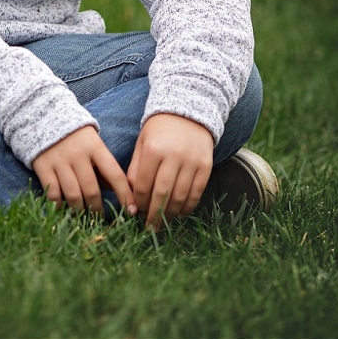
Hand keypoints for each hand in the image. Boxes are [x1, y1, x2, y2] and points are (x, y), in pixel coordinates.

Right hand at [32, 125, 135, 215]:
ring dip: (81, 211)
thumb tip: (117, 191)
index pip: (115, 174)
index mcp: (96, 147)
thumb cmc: (76, 136)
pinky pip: (53, 194)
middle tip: (101, 220)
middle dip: (98, 210)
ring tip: (85, 219)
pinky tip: (64, 211)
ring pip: (74, 195)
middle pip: (92, 190)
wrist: (44, 116)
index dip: (125, 195)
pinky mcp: (43, 168)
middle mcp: (78, 155)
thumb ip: (104, 166)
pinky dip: (59, 206)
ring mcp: (60, 162)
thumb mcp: (94, 144)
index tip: (131, 212)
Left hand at [127, 113, 213, 230]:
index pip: (143, 185)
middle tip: (150, 227)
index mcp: (152, 149)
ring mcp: (191, 161)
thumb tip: (131, 198)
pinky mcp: (206, 165)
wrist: (188, 111)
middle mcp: (173, 156)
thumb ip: (135, 169)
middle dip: (154, 215)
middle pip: (161, 194)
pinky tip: (180, 213)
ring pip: (180, 197)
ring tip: (164, 222)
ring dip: (171, 214)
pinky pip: (197, 193)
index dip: (139, 203)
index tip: (137, 212)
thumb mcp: (142, 143)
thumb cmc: (159, 129)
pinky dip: (188, 207)